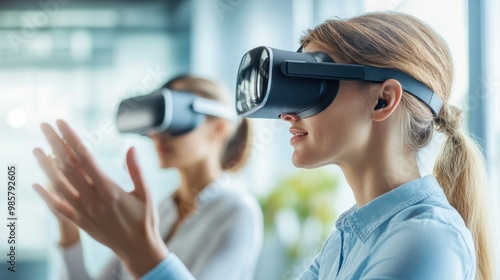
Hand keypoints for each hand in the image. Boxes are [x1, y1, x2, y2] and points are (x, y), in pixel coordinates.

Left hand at [33, 120, 167, 277]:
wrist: (138, 248)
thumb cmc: (145, 219)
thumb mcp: (146, 193)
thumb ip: (136, 170)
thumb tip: (131, 147)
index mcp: (109, 189)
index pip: (85, 157)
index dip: (72, 139)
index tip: (62, 124)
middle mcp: (93, 199)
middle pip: (68, 166)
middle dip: (55, 144)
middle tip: (45, 126)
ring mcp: (84, 212)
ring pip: (59, 185)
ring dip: (46, 166)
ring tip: (36, 150)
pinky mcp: (80, 222)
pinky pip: (58, 208)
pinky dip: (46, 196)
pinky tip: (37, 184)